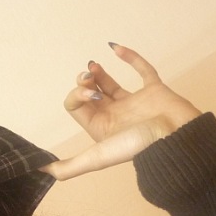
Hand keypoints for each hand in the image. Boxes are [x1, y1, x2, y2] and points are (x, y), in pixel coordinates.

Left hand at [41, 44, 201, 180]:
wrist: (176, 136)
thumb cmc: (138, 145)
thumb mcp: (97, 157)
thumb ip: (70, 166)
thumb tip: (40, 168)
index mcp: (102, 128)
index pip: (78, 105)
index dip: (78, 94)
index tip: (90, 92)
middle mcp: (116, 116)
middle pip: (90, 94)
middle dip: (85, 81)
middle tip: (90, 75)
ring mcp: (135, 102)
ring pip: (110, 84)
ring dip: (98, 73)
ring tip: (93, 66)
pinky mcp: (155, 90)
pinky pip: (142, 70)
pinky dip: (130, 56)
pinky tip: (114, 47)